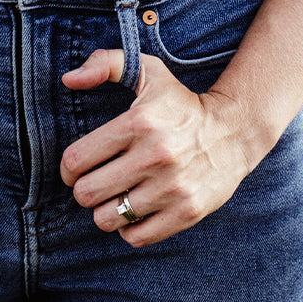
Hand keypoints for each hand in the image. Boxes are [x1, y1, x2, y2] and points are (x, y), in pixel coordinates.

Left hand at [58, 50, 272, 246]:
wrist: (234, 131)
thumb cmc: (181, 103)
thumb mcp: (147, 71)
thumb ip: (105, 64)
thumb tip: (69, 79)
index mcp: (139, 122)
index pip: (77, 159)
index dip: (68, 168)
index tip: (77, 167)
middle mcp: (155, 156)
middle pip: (87, 194)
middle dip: (85, 190)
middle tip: (96, 182)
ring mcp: (172, 188)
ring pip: (107, 219)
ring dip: (105, 210)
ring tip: (116, 196)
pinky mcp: (187, 213)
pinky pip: (135, 237)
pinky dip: (129, 228)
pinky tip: (136, 210)